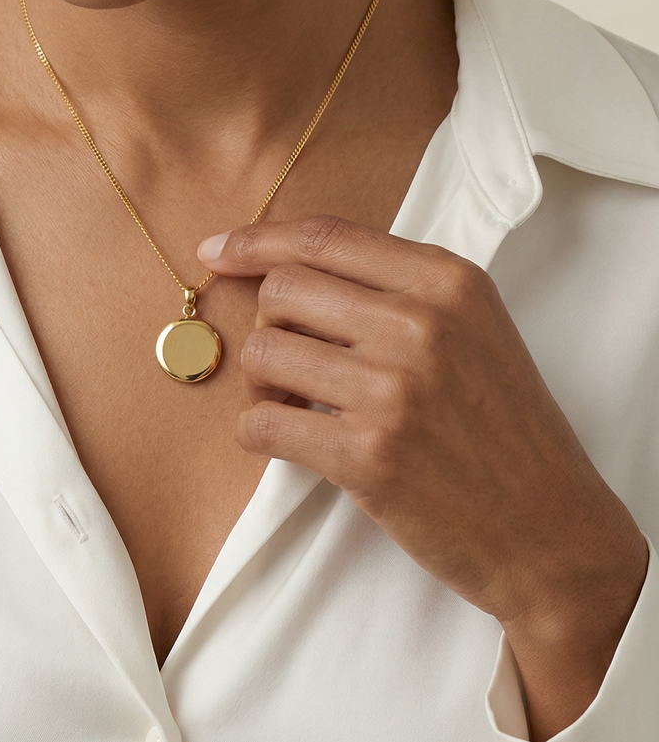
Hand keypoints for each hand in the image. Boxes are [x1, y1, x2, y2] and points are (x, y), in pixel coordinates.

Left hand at [198, 216, 647, 738]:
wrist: (551, 530)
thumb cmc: (501, 427)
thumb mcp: (471, 328)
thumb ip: (394, 288)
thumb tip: (285, 270)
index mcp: (446, 280)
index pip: (322, 238)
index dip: (256, 241)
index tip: (216, 252)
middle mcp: (420, 323)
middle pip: (282, 290)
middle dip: (270, 325)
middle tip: (293, 362)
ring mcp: (394, 389)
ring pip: (263, 352)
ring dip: (261, 382)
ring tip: (294, 404)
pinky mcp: (368, 455)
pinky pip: (262, 423)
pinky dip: (256, 430)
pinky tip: (284, 439)